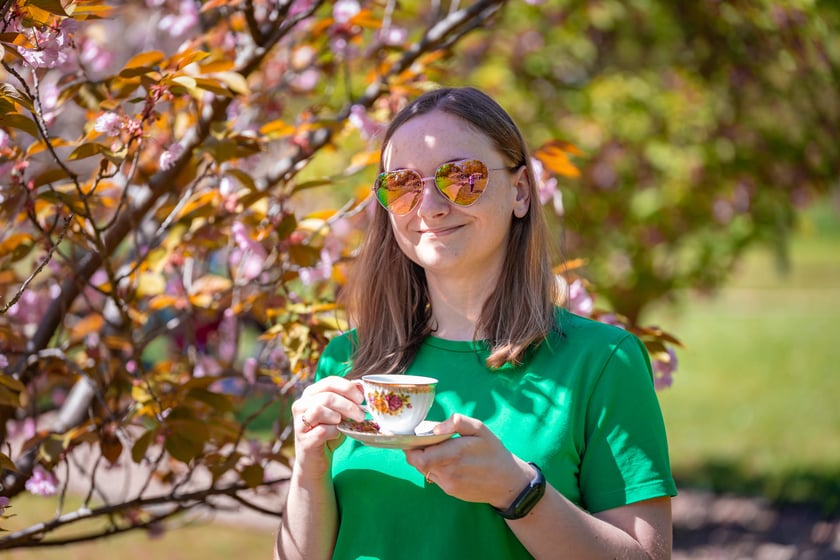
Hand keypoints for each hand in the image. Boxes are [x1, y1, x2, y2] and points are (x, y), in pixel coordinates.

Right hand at [290, 376, 365, 477]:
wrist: (315, 462)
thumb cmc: (328, 434)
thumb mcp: (341, 414)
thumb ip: (348, 399)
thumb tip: (360, 384)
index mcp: (310, 394)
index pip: (329, 382)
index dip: (347, 387)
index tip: (361, 398)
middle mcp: (301, 405)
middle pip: (327, 396)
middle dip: (348, 405)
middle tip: (360, 415)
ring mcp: (299, 423)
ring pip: (319, 410)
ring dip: (338, 417)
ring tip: (343, 425)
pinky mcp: (303, 440)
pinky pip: (322, 431)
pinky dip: (334, 432)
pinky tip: (336, 435)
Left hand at [403, 414, 534, 508]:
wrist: (508, 482)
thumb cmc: (493, 452)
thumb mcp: (480, 429)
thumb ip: (456, 422)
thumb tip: (434, 428)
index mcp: (453, 454)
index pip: (418, 456)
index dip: (411, 446)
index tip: (414, 437)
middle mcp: (448, 472)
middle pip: (417, 463)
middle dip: (417, 451)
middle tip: (426, 441)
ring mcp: (448, 484)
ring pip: (424, 470)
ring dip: (426, 459)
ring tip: (441, 450)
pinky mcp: (451, 492)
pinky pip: (435, 477)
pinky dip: (436, 468)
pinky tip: (450, 462)